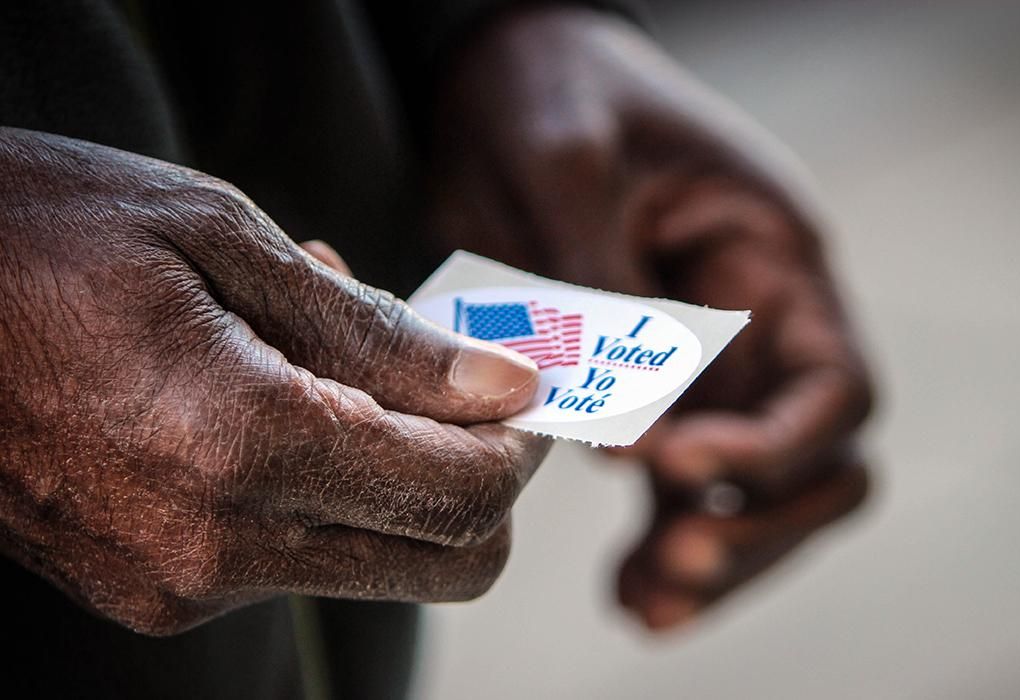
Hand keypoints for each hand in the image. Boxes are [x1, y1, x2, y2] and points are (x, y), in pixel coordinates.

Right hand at [0, 127, 547, 634]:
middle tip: (464, 385)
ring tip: (328, 352)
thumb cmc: (34, 233)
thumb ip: (378, 333)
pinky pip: (291, 556)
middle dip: (482, 480)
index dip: (520, 447)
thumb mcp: (221, 237)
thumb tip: (502, 389)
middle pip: (442, 562)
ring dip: (394, 468)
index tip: (524, 388)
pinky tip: (277, 392)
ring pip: (373, 559)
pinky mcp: (149, 588)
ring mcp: (176, 582)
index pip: (460, 497)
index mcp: (240, 444)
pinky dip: (322, 483)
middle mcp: (212, 544)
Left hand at [428, 8, 873, 630]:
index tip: (675, 467)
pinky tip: (628, 589)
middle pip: (815, 464)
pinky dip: (662, 540)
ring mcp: (712, 362)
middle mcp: (761, 322)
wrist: (500, 69)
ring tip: (643, 605)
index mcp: (775, 260)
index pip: (833, 388)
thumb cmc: (551, 91)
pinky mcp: (652, 387)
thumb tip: (627, 432)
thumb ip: (604, 295)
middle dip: (758, 529)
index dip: (772, 450)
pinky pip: (680, 485)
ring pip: (752, 495)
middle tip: (674, 565)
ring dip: (712, 558)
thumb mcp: (570, 166)